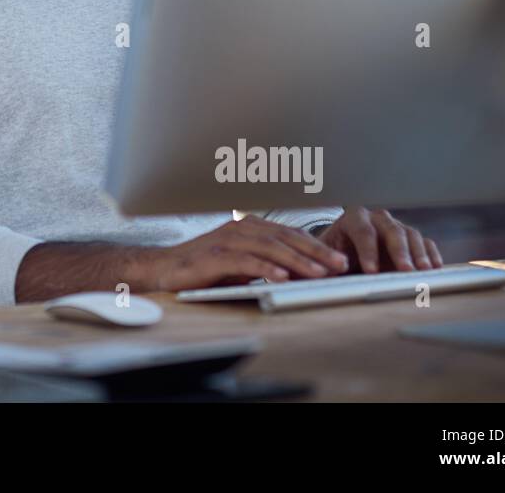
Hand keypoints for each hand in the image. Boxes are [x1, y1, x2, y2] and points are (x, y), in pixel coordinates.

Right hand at [140, 216, 350, 290]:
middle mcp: (241, 228)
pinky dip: (266, 268)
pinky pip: (245, 260)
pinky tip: (282, 277)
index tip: (339, 260)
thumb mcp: (242, 264)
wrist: (165, 267)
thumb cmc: (204, 267)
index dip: (316, 246)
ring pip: (270, 247)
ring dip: (297, 261)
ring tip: (319, 273)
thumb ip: (267, 263)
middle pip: (285, 238)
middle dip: (316, 252)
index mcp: (250, 226)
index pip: (290, 235)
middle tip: (340, 264)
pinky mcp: (214, 255)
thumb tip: (300, 275)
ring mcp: (227, 240)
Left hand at [316, 207, 442, 272]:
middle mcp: (377, 219)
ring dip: (418, 254)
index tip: (371, 272)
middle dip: (399, 251)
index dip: (368, 251)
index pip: (362, 231)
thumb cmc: (333, 254)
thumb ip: (323, 264)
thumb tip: (318, 275)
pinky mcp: (410, 239)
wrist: (345, 250)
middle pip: (391, 230)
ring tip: (423, 272)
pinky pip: (424, 242)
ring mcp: (396, 227)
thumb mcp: (324, 256)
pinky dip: (430, 254)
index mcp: (353, 218)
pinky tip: (435, 269)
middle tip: (405, 271)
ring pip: (410, 235)